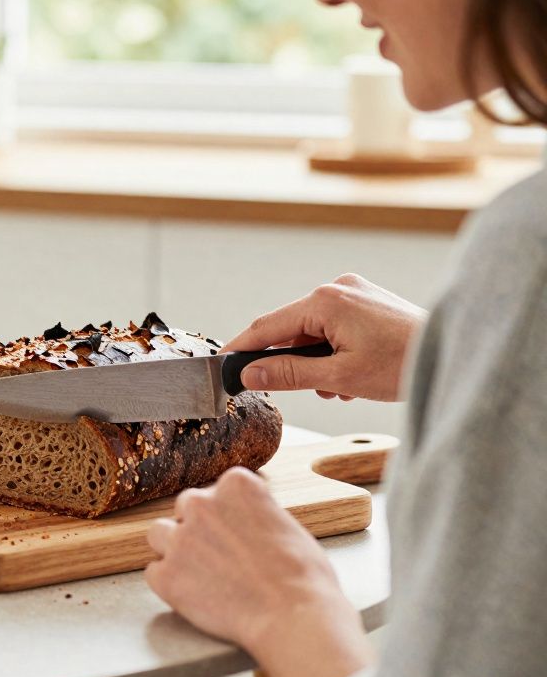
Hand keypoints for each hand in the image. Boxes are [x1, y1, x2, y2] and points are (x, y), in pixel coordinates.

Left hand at [145, 468, 372, 676]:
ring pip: (159, 535)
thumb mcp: (285, 525)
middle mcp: (200, 503)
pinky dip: (170, 584)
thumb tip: (245, 521)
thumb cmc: (302, 577)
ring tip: (201, 575)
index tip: (237, 534)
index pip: (216, 491)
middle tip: (219, 557)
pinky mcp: (165, 574)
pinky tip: (195, 596)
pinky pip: (155, 572)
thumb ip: (254, 513)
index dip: (225, 516)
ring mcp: (179, 538)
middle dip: (197, 529)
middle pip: (185, 509)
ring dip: (175, 550)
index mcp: (234, 484)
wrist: (293, 616)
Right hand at [222, 273, 426, 401]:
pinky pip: (334, 327)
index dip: (242, 348)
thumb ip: (288, 374)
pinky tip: (354, 373)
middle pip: (291, 329)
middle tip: (308, 389)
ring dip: (317, 362)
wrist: (454, 355)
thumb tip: (249, 374)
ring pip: (313, 331)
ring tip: (342, 386)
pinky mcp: (367, 301)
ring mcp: (354, 292)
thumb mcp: (339, 376)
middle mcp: (337, 287)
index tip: (222, 366)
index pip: (267, 326)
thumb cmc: (404, 363)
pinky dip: (334, 352)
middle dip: (294, 362)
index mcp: (326, 300)